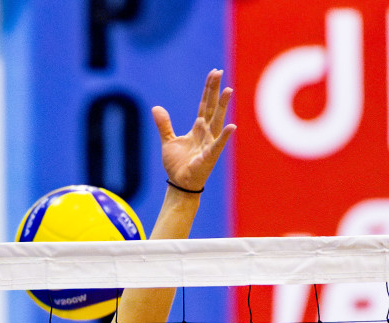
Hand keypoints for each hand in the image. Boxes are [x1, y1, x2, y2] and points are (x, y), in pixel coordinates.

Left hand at [155, 69, 235, 193]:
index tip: (214, 73)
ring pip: (218, 121)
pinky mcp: (210, 156)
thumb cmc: (177, 164)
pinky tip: (232, 126)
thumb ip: (164, 124)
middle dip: (215, 90)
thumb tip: (156, 107)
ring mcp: (210, 143)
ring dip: (223, 106)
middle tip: (219, 72)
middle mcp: (207, 132)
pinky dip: (225, 136)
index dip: (208, 89)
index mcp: (198, 128)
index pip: (205, 104)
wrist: (179, 183)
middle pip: (212, 107)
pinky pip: (218, 144)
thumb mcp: (168, 141)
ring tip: (229, 90)